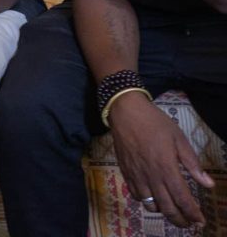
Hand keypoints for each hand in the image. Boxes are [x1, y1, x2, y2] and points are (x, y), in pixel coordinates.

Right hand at [109, 93, 213, 227]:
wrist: (125, 111)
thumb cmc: (155, 122)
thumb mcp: (178, 138)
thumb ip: (193, 163)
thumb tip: (208, 184)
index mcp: (167, 168)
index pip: (183, 199)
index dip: (193, 214)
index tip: (201, 222)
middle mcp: (151, 176)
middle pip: (167, 208)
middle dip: (181, 220)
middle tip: (189, 223)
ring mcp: (137, 176)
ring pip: (151, 205)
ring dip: (163, 212)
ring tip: (171, 210)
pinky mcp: (126, 172)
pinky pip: (136, 195)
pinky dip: (146, 201)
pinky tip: (152, 197)